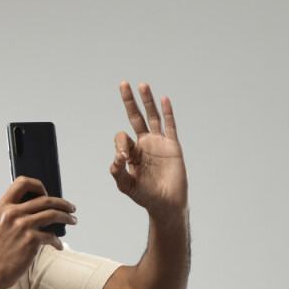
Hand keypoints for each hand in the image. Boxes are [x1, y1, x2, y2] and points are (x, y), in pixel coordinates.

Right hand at [0, 176, 76, 288]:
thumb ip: (14, 213)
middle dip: (63, 203)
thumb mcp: (0, 224)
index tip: (47, 194)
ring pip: (53, 214)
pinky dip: (58, 241)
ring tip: (73, 221)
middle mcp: (12, 213)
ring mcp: (22, 226)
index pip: (22, 182)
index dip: (38, 185)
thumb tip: (41, 208)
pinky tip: (58, 246)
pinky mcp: (31, 240)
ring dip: (67, 217)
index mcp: (3, 206)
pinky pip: (52, 236)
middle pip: (45, 199)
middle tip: (71, 208)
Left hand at [110, 82, 188, 215]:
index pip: (123, 138)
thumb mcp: (127, 186)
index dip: (121, 144)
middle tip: (123, 84)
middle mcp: (145, 144)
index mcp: (132, 153)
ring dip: (147, 101)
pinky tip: (163, 99)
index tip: (123, 157)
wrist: (166, 204)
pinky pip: (170, 126)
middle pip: (136, 117)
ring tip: (142, 85)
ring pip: (152, 117)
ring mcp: (159, 143)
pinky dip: (167, 113)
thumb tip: (115, 158)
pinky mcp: (173, 146)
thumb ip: (118, 173)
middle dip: (129, 101)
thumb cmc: (146, 196)